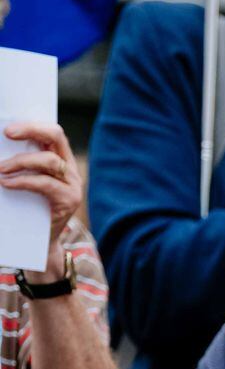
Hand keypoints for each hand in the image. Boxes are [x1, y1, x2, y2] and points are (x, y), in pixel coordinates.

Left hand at [1, 121, 83, 276]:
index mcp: (62, 159)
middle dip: (31, 131)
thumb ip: (23, 165)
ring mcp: (73, 185)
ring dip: (21, 161)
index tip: (8, 129)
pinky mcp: (69, 200)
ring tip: (0, 168)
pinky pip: (45, 184)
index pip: (53, 133)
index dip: (32, 126)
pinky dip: (23, 181)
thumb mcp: (27, 180)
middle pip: (56, 137)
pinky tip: (6, 183)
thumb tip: (2, 150)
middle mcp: (70, 169)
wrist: (39, 242)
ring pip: (49, 161)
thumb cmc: (29, 207)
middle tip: (8, 134)